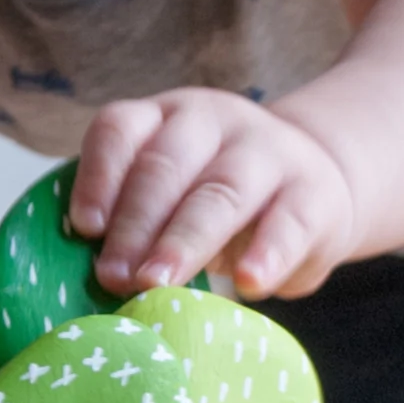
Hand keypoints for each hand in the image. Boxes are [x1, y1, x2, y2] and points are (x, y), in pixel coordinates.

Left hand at [70, 89, 359, 301]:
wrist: (319, 186)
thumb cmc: (219, 200)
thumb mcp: (176, 194)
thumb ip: (133, 222)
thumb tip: (93, 282)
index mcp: (166, 118)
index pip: (122, 128)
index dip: (98, 175)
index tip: (84, 227)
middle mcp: (214, 122)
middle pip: (166, 165)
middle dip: (134, 224)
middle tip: (112, 277)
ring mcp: (269, 152)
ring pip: (220, 192)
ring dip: (183, 242)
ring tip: (156, 283)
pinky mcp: (315, 193)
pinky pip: (288, 222)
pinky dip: (267, 254)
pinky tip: (248, 284)